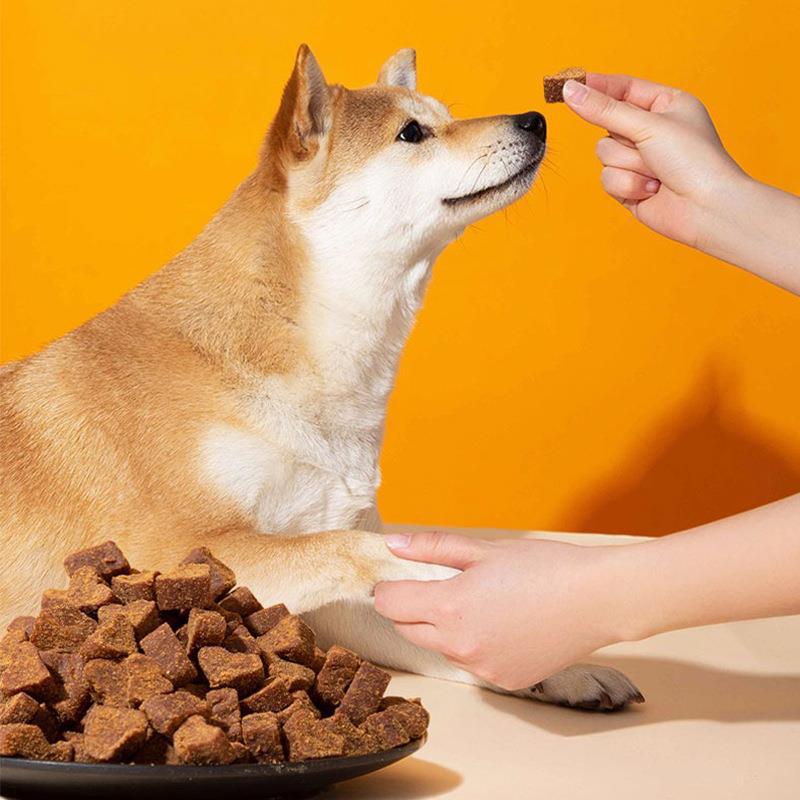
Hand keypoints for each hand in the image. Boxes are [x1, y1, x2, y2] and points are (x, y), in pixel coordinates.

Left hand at [373, 531, 625, 690]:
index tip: (393, 580)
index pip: (391, 604)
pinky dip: (475, 646)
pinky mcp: (503, 682)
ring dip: (444, 629)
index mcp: (450, 607)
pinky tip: (502, 626)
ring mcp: (481, 668)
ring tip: (479, 603)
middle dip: (411, 609)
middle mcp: (460, 645)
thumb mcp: (484, 549)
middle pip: (409, 630)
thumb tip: (392, 543)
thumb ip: (432, 548)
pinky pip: (473, 663)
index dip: (386, 589)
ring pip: (441, 648)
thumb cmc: (543, 566)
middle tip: (436, 587)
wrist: (597, 599)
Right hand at [563, 73, 743, 248]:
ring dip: (628, 165)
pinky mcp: (630, 186)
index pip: (623, 88)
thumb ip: (604, 110)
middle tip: (644, 145)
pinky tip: (652, 190)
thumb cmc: (694, 160)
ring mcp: (640, 161)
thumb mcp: (648, 125)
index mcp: (666, 105)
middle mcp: (651, 131)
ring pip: (604, 154)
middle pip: (607, 125)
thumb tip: (570, 91)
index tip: (570, 81)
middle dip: (624, 140)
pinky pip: (608, 179)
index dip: (597, 86)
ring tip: (656, 172)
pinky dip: (628, 185)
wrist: (705, 208)